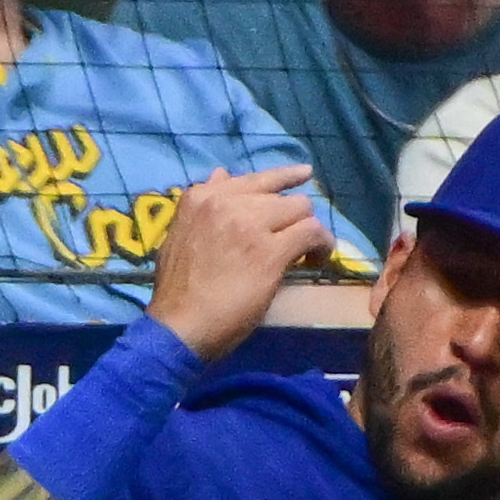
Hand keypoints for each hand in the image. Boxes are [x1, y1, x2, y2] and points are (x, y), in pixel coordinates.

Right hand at [145, 163, 334, 359]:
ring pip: (300, 208)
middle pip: (281, 195)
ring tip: (307, 252)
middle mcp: (226, 203)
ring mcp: (249, 224)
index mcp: (202, 197)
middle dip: (292, 216)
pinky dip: (321, 245)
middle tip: (295, 239)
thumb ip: (203, 207)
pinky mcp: (270, 251)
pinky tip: (318, 260)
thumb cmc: (177, 291)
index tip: (303, 175)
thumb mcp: (180, 235)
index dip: (283, 177)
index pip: (253, 178)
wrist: (179, 325)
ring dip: (309, 230)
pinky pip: (311, 233)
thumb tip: (220, 174)